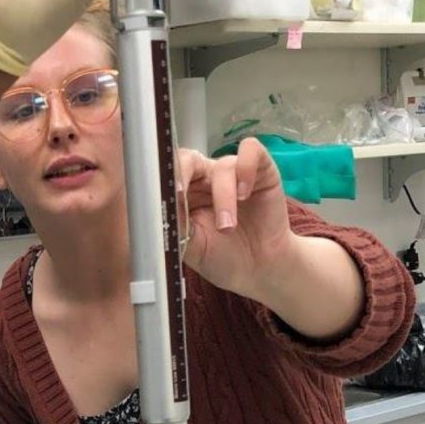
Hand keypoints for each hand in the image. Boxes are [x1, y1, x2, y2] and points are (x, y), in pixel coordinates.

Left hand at [176, 139, 296, 302]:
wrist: (257, 272)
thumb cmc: (223, 257)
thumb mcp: (193, 247)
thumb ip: (178, 226)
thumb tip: (163, 207)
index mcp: (186, 192)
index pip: (170, 172)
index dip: (165, 177)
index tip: (163, 193)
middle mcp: (207, 178)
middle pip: (190, 159)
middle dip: (182, 174)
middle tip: (180, 194)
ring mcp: (234, 172)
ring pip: (222, 166)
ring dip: (222, 196)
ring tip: (226, 227)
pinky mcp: (262, 171)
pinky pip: (252, 151)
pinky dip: (246, 168)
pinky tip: (244, 195)